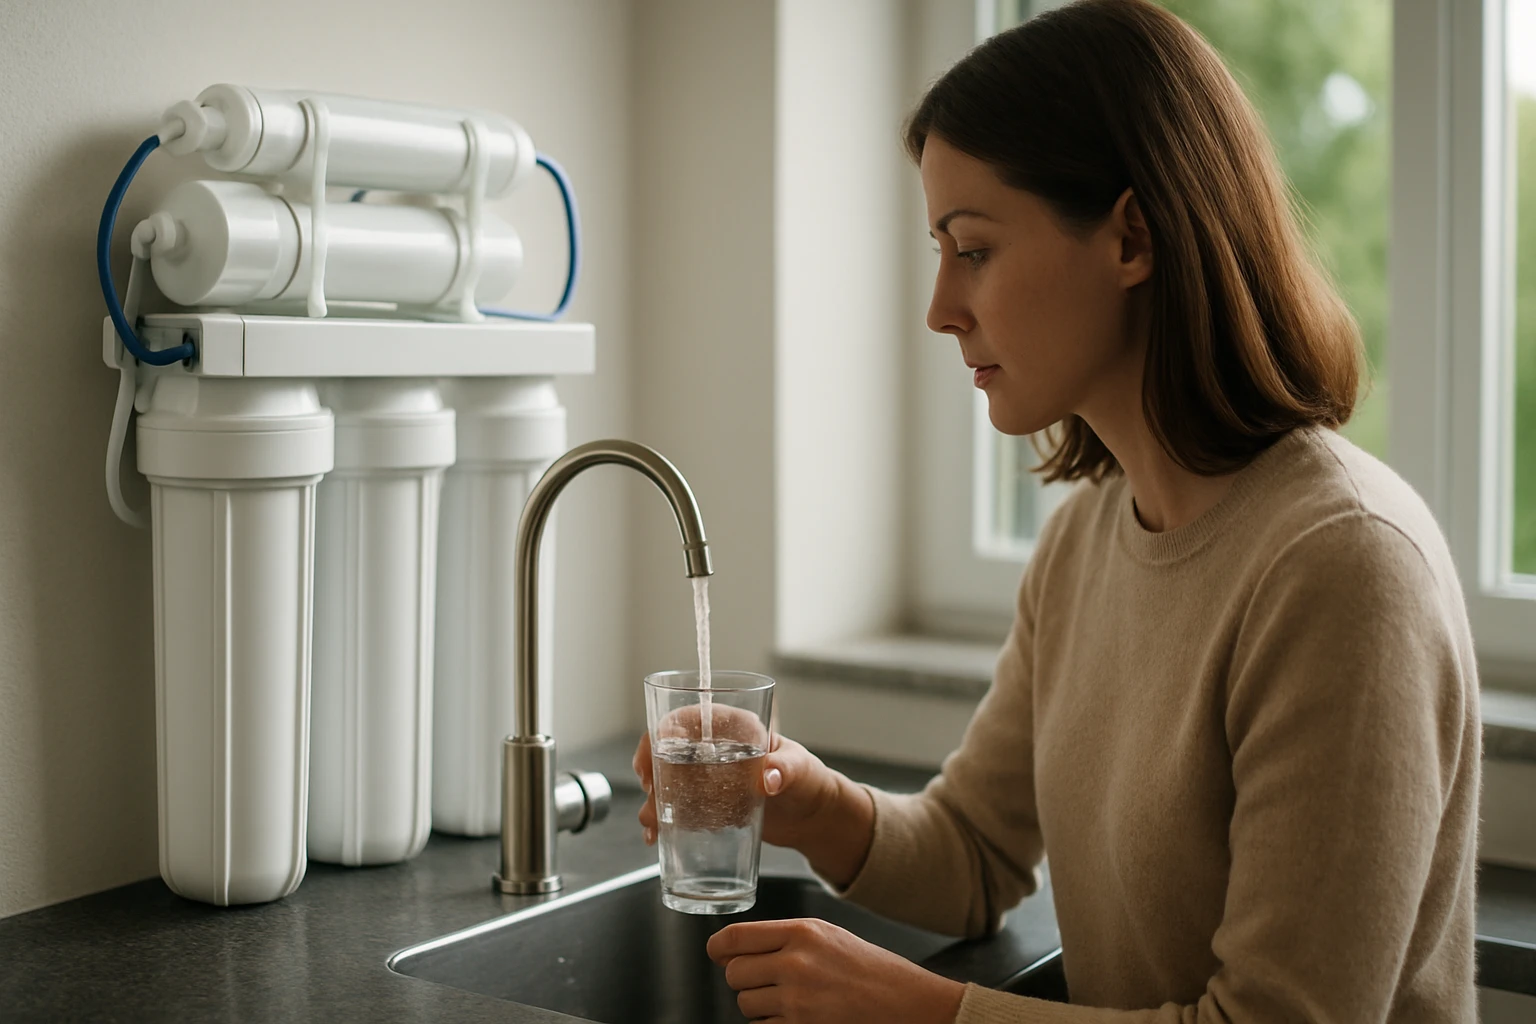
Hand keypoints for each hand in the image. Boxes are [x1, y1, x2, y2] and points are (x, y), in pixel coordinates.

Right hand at [632, 724, 874, 886]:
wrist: (812, 817)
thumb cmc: (809, 780)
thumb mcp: (800, 769)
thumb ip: (785, 769)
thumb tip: (770, 778)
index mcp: (732, 727)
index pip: (685, 720)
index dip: (662, 736)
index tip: (654, 762)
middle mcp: (713, 748)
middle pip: (666, 751)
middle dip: (651, 775)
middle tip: (652, 800)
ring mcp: (707, 777)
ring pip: (667, 782)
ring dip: (654, 803)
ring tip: (654, 828)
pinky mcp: (707, 804)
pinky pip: (677, 808)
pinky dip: (664, 821)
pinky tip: (660, 837)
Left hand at [707, 918, 965, 1023]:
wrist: (905, 1003)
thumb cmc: (868, 968)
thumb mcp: (827, 935)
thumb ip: (783, 938)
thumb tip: (734, 948)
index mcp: (802, 932)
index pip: (735, 937)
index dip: (718, 947)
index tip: (717, 952)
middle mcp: (796, 964)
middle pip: (734, 974)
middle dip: (744, 979)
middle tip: (766, 981)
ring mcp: (798, 1001)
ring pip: (745, 1004)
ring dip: (758, 1005)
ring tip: (789, 999)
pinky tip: (797, 1016)